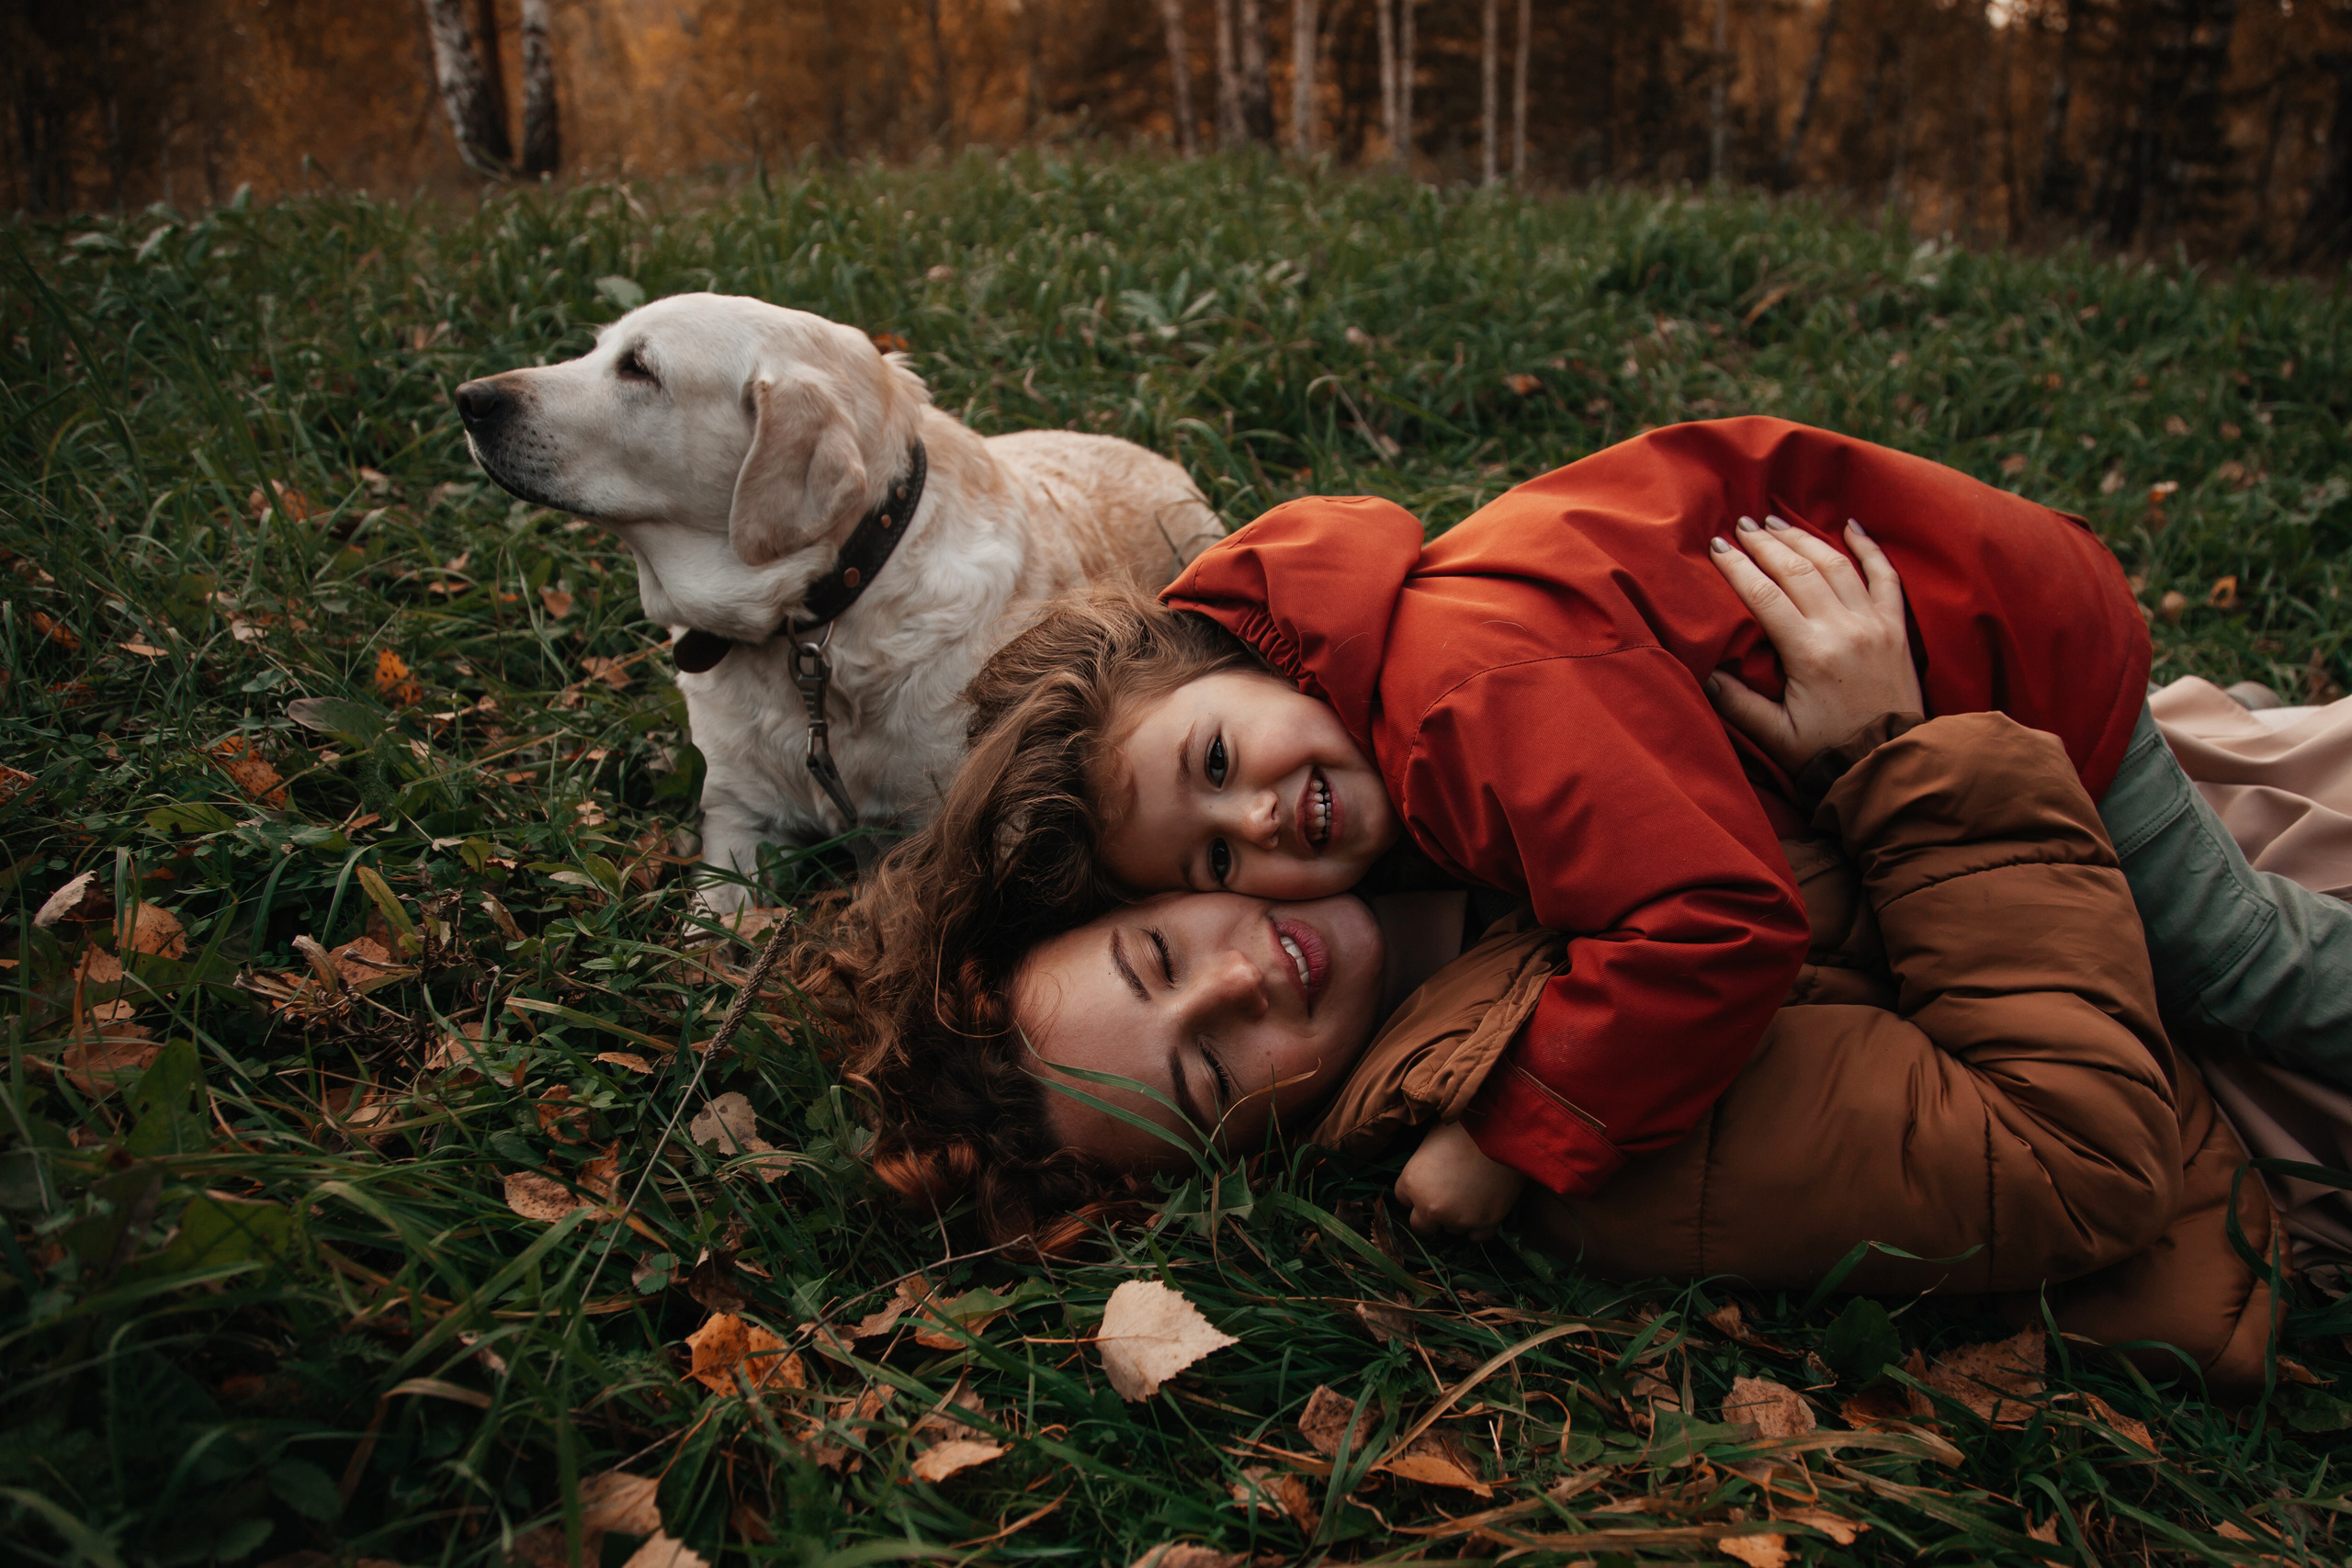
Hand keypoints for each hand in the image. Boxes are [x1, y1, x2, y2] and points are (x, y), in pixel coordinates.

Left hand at [1394, 1119, 1525, 1239]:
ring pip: (1451, 1229)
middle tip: (1447, 1194)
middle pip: (1421, 1224)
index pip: (1403, 1198)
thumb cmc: (1464, 1127)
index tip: (1429, 1180)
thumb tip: (1426, 1171)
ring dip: (1457, 1216)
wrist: (1502, 1131)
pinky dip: (1478, 1225)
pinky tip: (1483, 1207)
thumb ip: (1422, 1164)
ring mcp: (1459, 1218)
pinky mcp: (1486, 1222)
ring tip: (1471, 1193)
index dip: (1417, 1188)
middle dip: (1430, 1212)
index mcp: (1413, 1182)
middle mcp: (1431, 1207)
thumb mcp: (1431, 1140)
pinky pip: (1476, 1236)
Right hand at [1705, 517, 1923, 774]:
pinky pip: (1885, 576)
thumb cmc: (1827, 753)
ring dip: (1804, 538)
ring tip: (1778, 521)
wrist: (1890, 764)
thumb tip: (1704, 672)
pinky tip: (1851, 526)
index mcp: (1809, 652)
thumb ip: (1737, 703)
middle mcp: (1843, 628)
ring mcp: (1873, 623)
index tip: (1717, 546)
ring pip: (1836, 564)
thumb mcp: (1775, 735)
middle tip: (1743, 524)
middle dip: (1766, 542)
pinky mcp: (1896, 628)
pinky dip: (1870, 548)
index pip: (1764, 594)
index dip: (1737, 566)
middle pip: (1798, 569)